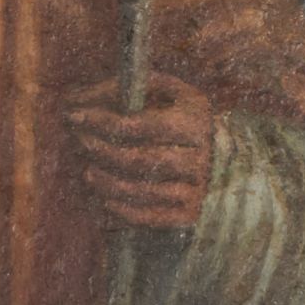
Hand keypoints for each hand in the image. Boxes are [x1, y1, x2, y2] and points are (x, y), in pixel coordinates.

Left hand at [64, 73, 219, 233]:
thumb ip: (123, 87)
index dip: (100, 121)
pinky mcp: (188, 215)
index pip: (137, 125)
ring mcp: (195, 190)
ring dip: (103, 181)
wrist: (231, 158)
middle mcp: (198, 159)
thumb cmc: (183, 117)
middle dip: (98, 149)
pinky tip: (104, 197)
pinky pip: (146, 217)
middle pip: (134, 160)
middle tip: (79, 140)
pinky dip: (119, 209)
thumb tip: (76, 98)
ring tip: (87, 171)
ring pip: (137, 190)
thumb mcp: (167, 91)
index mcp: (193, 123)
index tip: (73, 115)